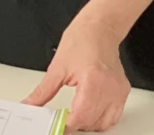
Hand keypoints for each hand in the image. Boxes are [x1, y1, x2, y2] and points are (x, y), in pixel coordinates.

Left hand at [23, 11, 129, 130]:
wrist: (99, 27)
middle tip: (60, 119)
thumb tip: (31, 105)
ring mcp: (118, 90)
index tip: (55, 126)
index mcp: (93, 80)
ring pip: (103, 124)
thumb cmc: (82, 39)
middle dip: (74, 124)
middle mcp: (109, 87)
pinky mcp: (122, 91)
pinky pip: (113, 116)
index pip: (80, 116)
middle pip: (90, 122)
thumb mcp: (57, 67)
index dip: (65, 125)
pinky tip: (89, 112)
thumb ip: (43, 92)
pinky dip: (100, 119)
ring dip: (87, 124)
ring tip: (74, 114)